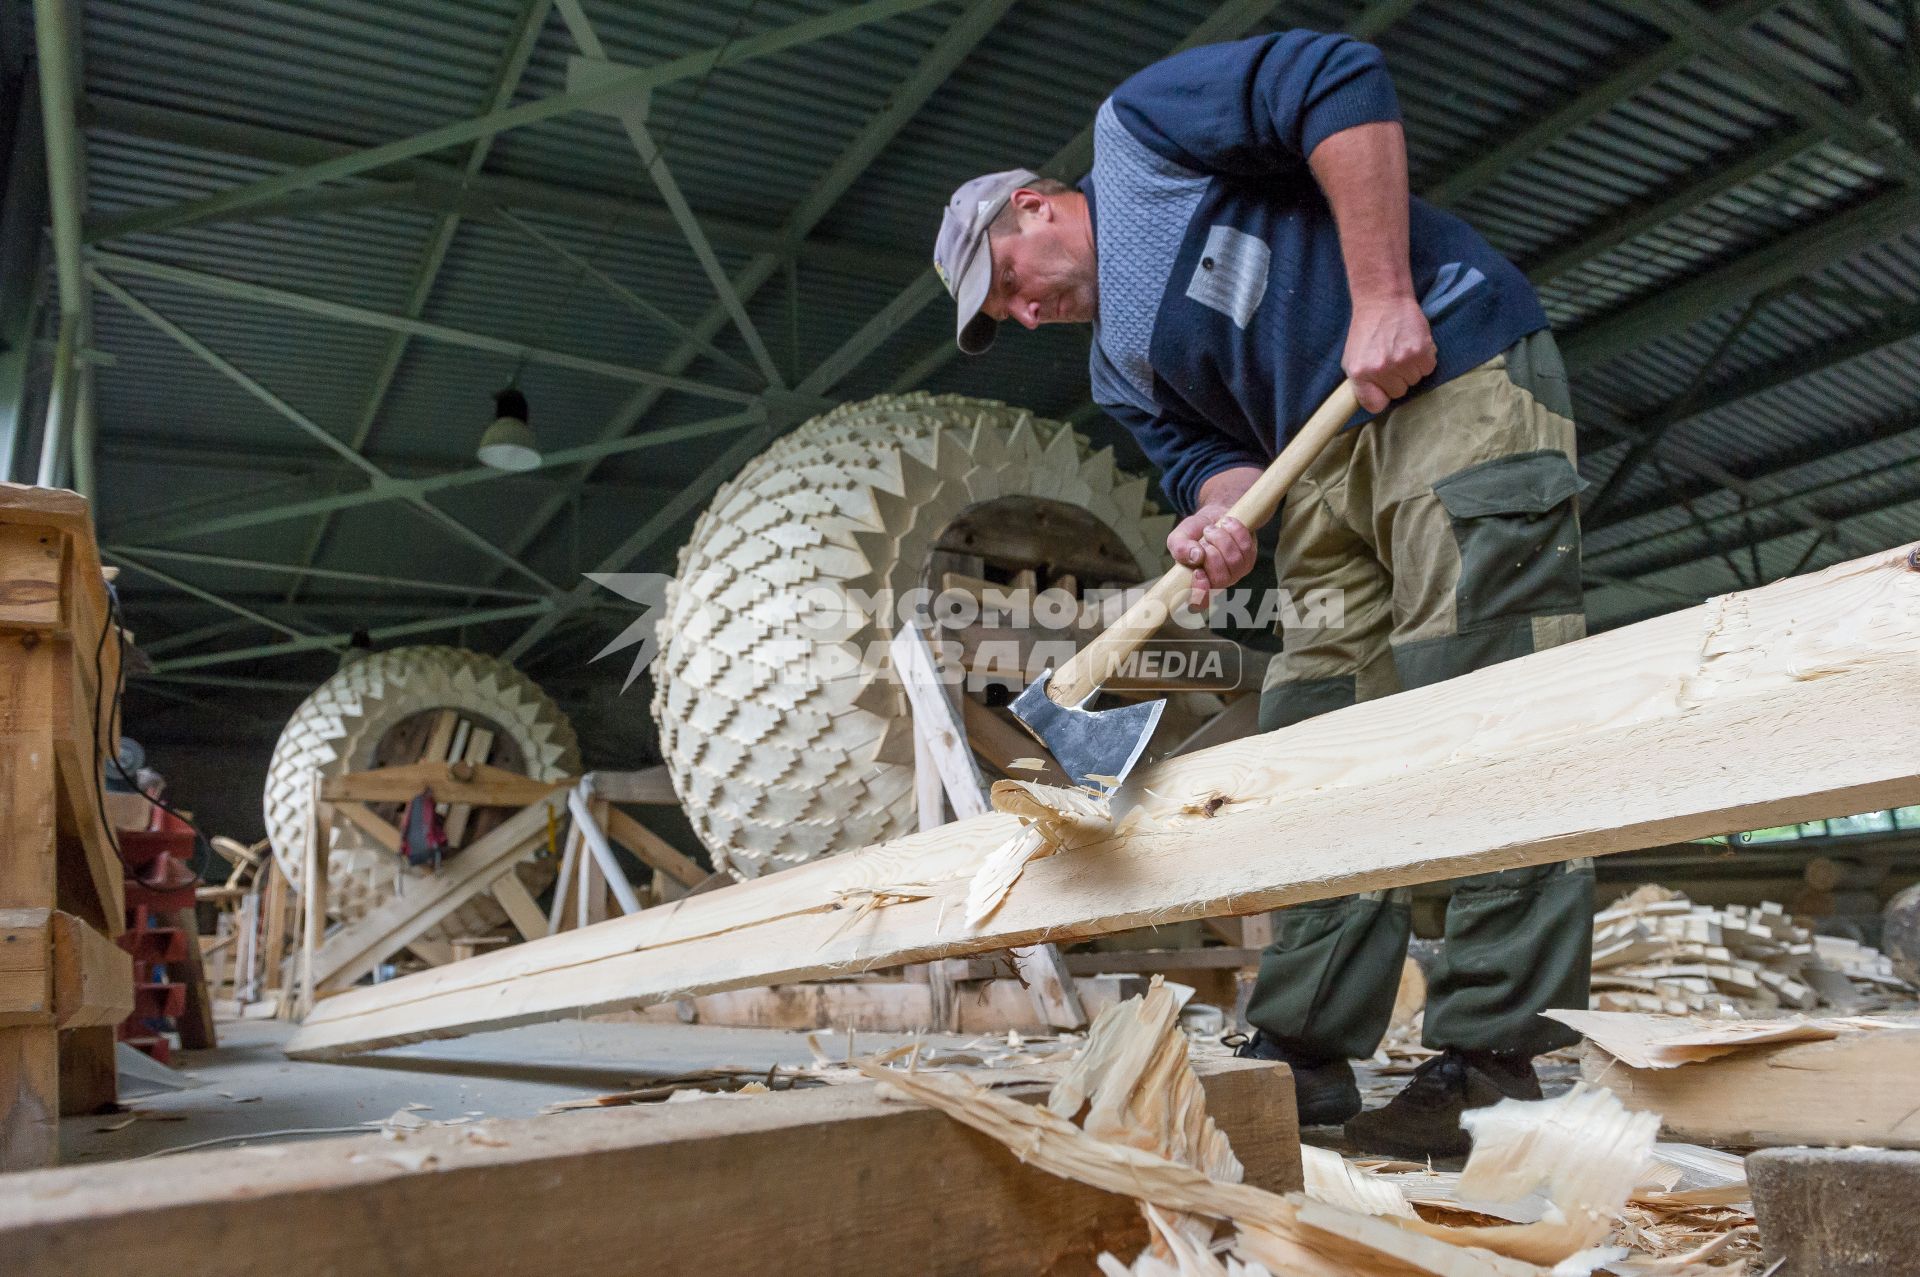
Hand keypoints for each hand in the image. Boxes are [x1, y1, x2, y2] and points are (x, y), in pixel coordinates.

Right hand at [1168, 503, 1255, 609]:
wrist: (1214, 515)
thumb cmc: (1195, 531)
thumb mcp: (1180, 535)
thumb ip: (1179, 547)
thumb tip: (1195, 556)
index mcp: (1197, 581)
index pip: (1200, 602)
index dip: (1200, 593)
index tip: (1197, 572)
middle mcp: (1217, 581)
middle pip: (1220, 578)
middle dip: (1212, 552)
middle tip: (1204, 535)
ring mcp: (1236, 572)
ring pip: (1234, 561)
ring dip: (1222, 538)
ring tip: (1213, 528)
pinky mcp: (1249, 558)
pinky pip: (1245, 547)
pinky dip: (1235, 530)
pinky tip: (1227, 523)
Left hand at [1343, 295, 1436, 413]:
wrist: (1382, 300)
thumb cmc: (1367, 331)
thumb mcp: (1352, 359)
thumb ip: (1361, 384)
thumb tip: (1375, 403)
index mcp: (1360, 373)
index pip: (1376, 405)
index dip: (1381, 396)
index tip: (1382, 387)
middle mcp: (1381, 370)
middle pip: (1398, 392)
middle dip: (1396, 379)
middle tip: (1391, 358)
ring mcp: (1402, 361)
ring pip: (1415, 381)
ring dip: (1411, 368)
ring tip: (1402, 349)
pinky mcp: (1421, 352)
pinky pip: (1428, 369)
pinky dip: (1424, 360)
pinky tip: (1413, 345)